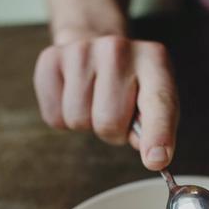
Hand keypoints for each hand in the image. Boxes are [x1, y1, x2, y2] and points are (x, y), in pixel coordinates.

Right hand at [33, 35, 179, 170]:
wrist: (97, 48)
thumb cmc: (131, 86)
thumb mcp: (156, 101)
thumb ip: (158, 129)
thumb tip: (151, 155)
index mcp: (154, 60)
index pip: (158, 102)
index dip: (158, 134)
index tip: (156, 159)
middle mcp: (118, 49)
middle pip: (109, 122)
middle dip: (113, 131)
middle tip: (117, 114)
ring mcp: (82, 50)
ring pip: (78, 120)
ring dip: (88, 123)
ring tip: (96, 103)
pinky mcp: (50, 59)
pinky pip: (54, 116)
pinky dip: (62, 118)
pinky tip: (75, 97)